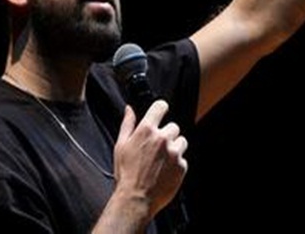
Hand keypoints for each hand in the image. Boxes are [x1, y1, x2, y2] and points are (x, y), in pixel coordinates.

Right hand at [113, 100, 188, 216]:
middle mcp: (163, 138)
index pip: (161, 106)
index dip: (160, 109)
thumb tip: (129, 109)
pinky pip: (183, 159)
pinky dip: (176, 164)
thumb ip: (127, 124)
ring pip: (181, 142)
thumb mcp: (121, 146)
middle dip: (166, 135)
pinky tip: (164, 171)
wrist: (136, 199)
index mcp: (147, 130)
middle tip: (156, 149)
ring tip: (161, 161)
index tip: (160, 114)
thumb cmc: (126, 173)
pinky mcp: (182, 166)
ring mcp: (174, 152)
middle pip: (173, 126)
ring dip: (174, 148)